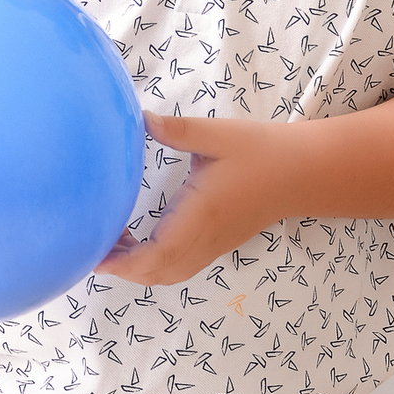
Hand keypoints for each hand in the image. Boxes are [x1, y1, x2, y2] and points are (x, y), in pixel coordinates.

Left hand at [98, 111, 291, 285]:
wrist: (301, 172)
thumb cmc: (260, 151)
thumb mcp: (218, 135)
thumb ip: (178, 130)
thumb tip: (139, 119)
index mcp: (201, 215)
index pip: (157, 255)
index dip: (122, 262)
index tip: (94, 253)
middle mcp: (205, 239)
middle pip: (156, 273)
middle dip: (121, 267)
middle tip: (91, 243)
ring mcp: (212, 246)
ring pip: (168, 273)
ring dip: (137, 267)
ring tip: (110, 241)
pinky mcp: (216, 244)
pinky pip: (179, 266)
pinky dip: (153, 263)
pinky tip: (138, 238)